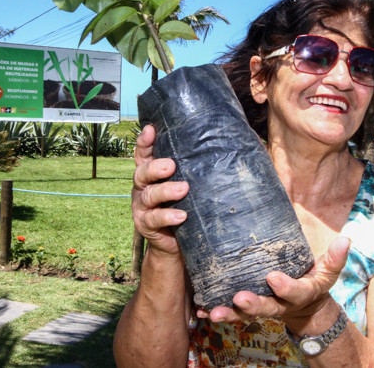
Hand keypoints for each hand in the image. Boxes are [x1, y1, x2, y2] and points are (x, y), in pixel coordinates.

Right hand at [132, 124, 188, 255]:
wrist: (175, 244)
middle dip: (155, 167)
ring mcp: (142, 206)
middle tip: (171, 165)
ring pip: (148, 195)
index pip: (144, 154)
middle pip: (142, 173)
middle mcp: (143, 187)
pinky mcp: (145, 225)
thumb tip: (232, 145)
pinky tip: (181, 215)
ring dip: (165, 191)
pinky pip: (153, 219)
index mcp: (151, 173)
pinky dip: (167, 216)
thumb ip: (194, 169)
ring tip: (183, 189)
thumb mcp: (188, 185)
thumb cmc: (186, 205)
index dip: (144, 142)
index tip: (151, 130)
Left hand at [200, 236, 350, 322]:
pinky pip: (233, 313)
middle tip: (239, 298)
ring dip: (230, 313)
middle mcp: (281, 305)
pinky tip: (202, 309)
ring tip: (213, 311)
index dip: (285, 287)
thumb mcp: (327, 272)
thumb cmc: (313, 281)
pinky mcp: (248, 309)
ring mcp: (264, 308)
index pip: (295, 292)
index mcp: (301, 294)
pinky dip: (217, 311)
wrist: (304, 306)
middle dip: (253, 305)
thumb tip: (345, 240)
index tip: (273, 277)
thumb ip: (335, 258)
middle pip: (267, 308)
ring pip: (246, 314)